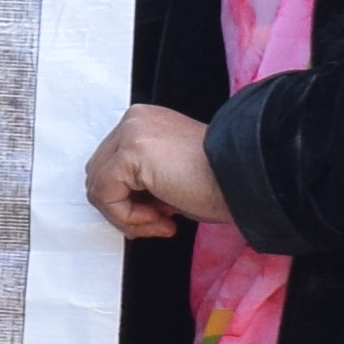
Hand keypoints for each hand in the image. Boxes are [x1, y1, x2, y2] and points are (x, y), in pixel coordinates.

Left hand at [86, 106, 226, 241]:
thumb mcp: (170, 178)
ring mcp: (130, 132)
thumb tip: (122, 204)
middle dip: (125, 209)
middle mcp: (134, 120)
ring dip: (128, 217)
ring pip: (98, 187)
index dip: (129, 201)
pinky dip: (127, 217)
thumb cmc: (220, 182)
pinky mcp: (130, 150)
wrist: (245, 180)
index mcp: (144, 122)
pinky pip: (105, 195)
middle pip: (98, 175)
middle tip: (159, 224)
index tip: (159, 218)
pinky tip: (161, 219)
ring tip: (162, 222)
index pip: (111, 167)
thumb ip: (142, 182)